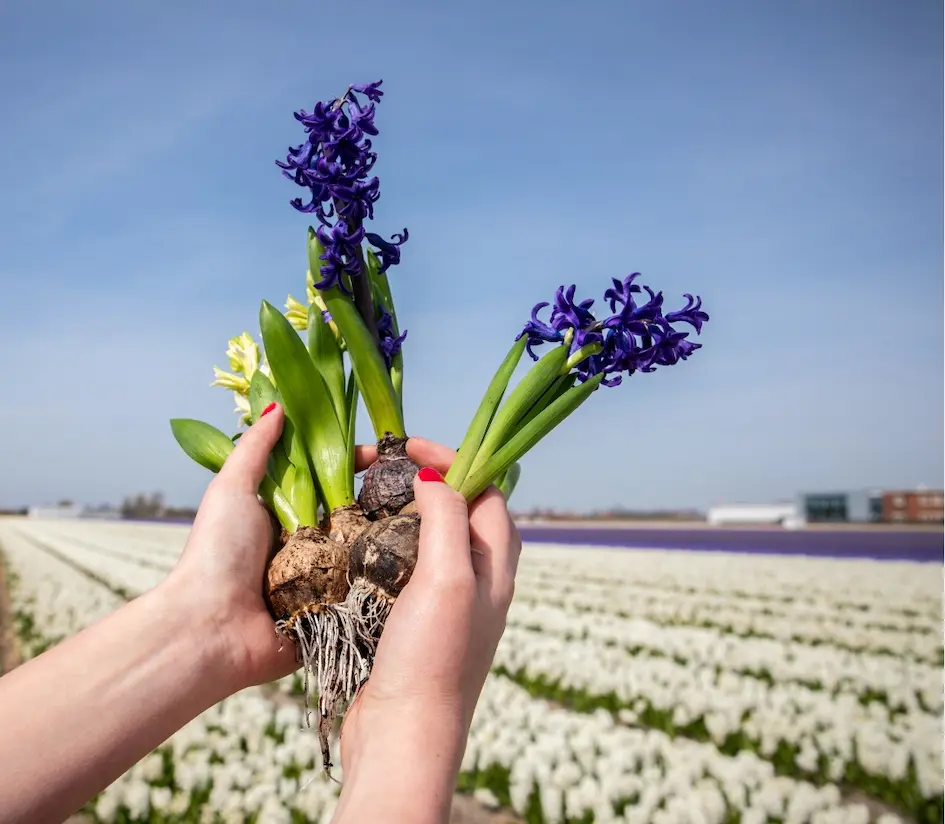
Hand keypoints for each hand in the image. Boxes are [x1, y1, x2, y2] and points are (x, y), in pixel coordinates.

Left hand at [163, 403, 398, 691]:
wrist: (211, 628)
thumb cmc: (217, 553)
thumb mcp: (233, 489)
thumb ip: (256, 448)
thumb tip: (277, 406)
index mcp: (282, 516)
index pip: (327, 482)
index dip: (354, 465)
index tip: (382, 454)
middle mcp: (303, 547)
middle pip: (351, 516)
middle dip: (379, 501)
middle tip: (411, 487)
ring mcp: (319, 582)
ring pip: (363, 553)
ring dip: (385, 540)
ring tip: (420, 521)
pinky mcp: (331, 614)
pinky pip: (363, 593)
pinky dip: (382, 580)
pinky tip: (412, 562)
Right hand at [336, 438, 521, 821]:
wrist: (404, 734)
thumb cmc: (431, 657)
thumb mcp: (447, 578)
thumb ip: (447, 518)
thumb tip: (436, 472)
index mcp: (496, 564)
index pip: (486, 490)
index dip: (455, 458)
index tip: (409, 443)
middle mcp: (480, 580)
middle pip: (462, 510)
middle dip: (430, 478)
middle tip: (386, 465)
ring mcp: (450, 602)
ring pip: (434, 537)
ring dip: (407, 510)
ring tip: (371, 495)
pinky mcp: (419, 621)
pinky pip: (410, 566)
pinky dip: (391, 543)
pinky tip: (364, 544)